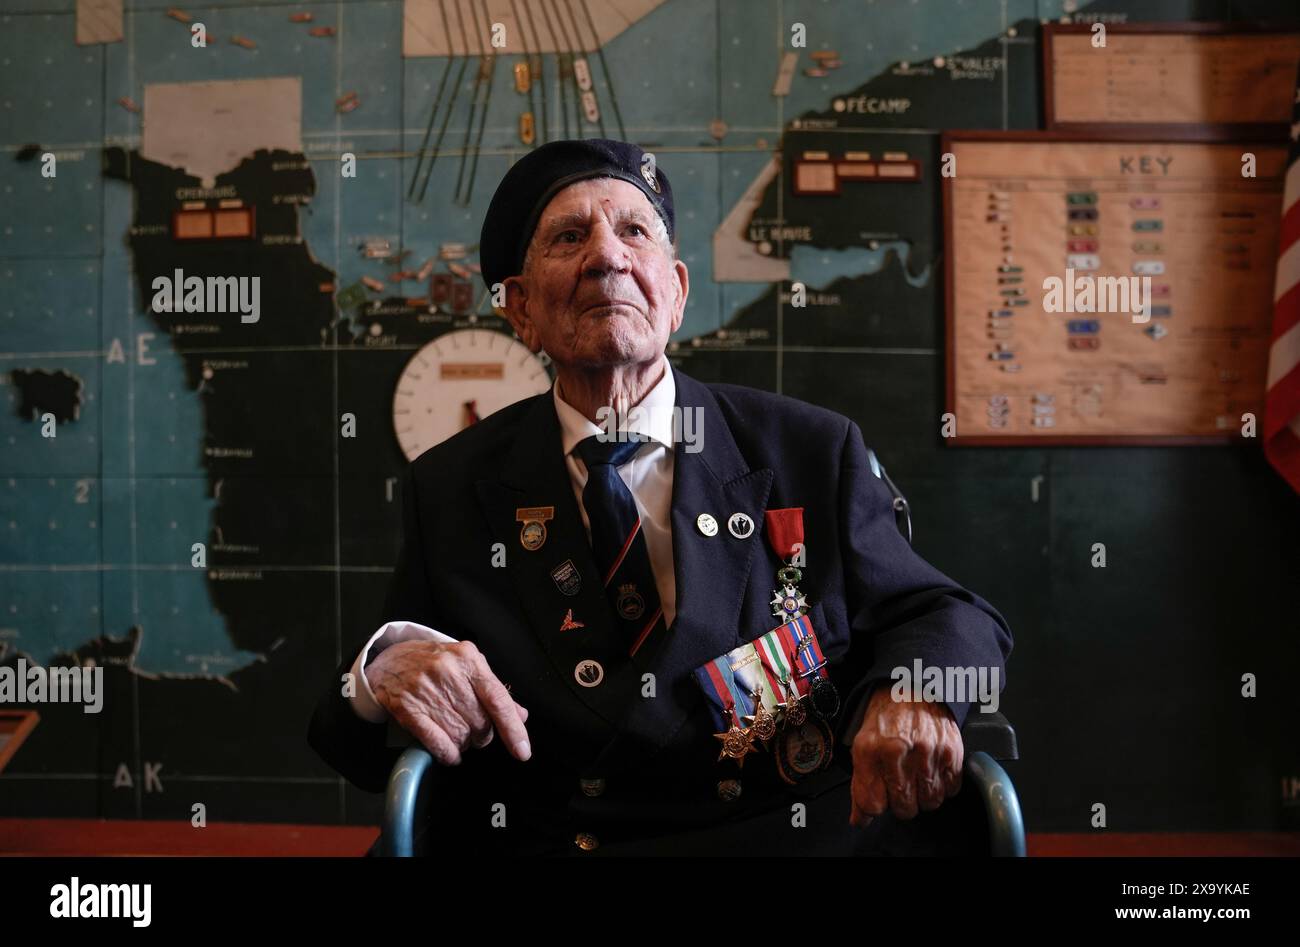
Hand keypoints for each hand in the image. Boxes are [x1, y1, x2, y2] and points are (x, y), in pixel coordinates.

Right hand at [365, 639, 530, 764]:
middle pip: (480, 721)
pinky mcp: (407, 708)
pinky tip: (450, 752)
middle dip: (483, 734)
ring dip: (464, 743)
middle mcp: (448, 672)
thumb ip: (493, 690)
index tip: (522, 751)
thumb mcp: (467, 666)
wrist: (389, 660)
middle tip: (476, 731)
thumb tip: (520, 715)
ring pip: (460, 735)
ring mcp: (425, 690)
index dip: (512, 728)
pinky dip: (448, 753)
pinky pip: (437, 742)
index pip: (497, 699)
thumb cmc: (435, 663)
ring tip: (458, 733)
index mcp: (468, 659)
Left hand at [849, 686, 961, 826]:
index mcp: (870, 749)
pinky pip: (950, 790)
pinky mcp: (951, 752)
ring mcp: (927, 753)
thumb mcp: (862, 743)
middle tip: (899, 785)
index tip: (878, 800)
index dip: (874, 807)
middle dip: (900, 803)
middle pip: (903, 808)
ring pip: (929, 803)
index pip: (872, 803)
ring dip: (923, 797)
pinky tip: (933, 770)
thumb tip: (859, 819)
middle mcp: (898, 752)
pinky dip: (943, 786)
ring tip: (917, 776)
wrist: (913, 685)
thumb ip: (861, 783)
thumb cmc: (886, 715)